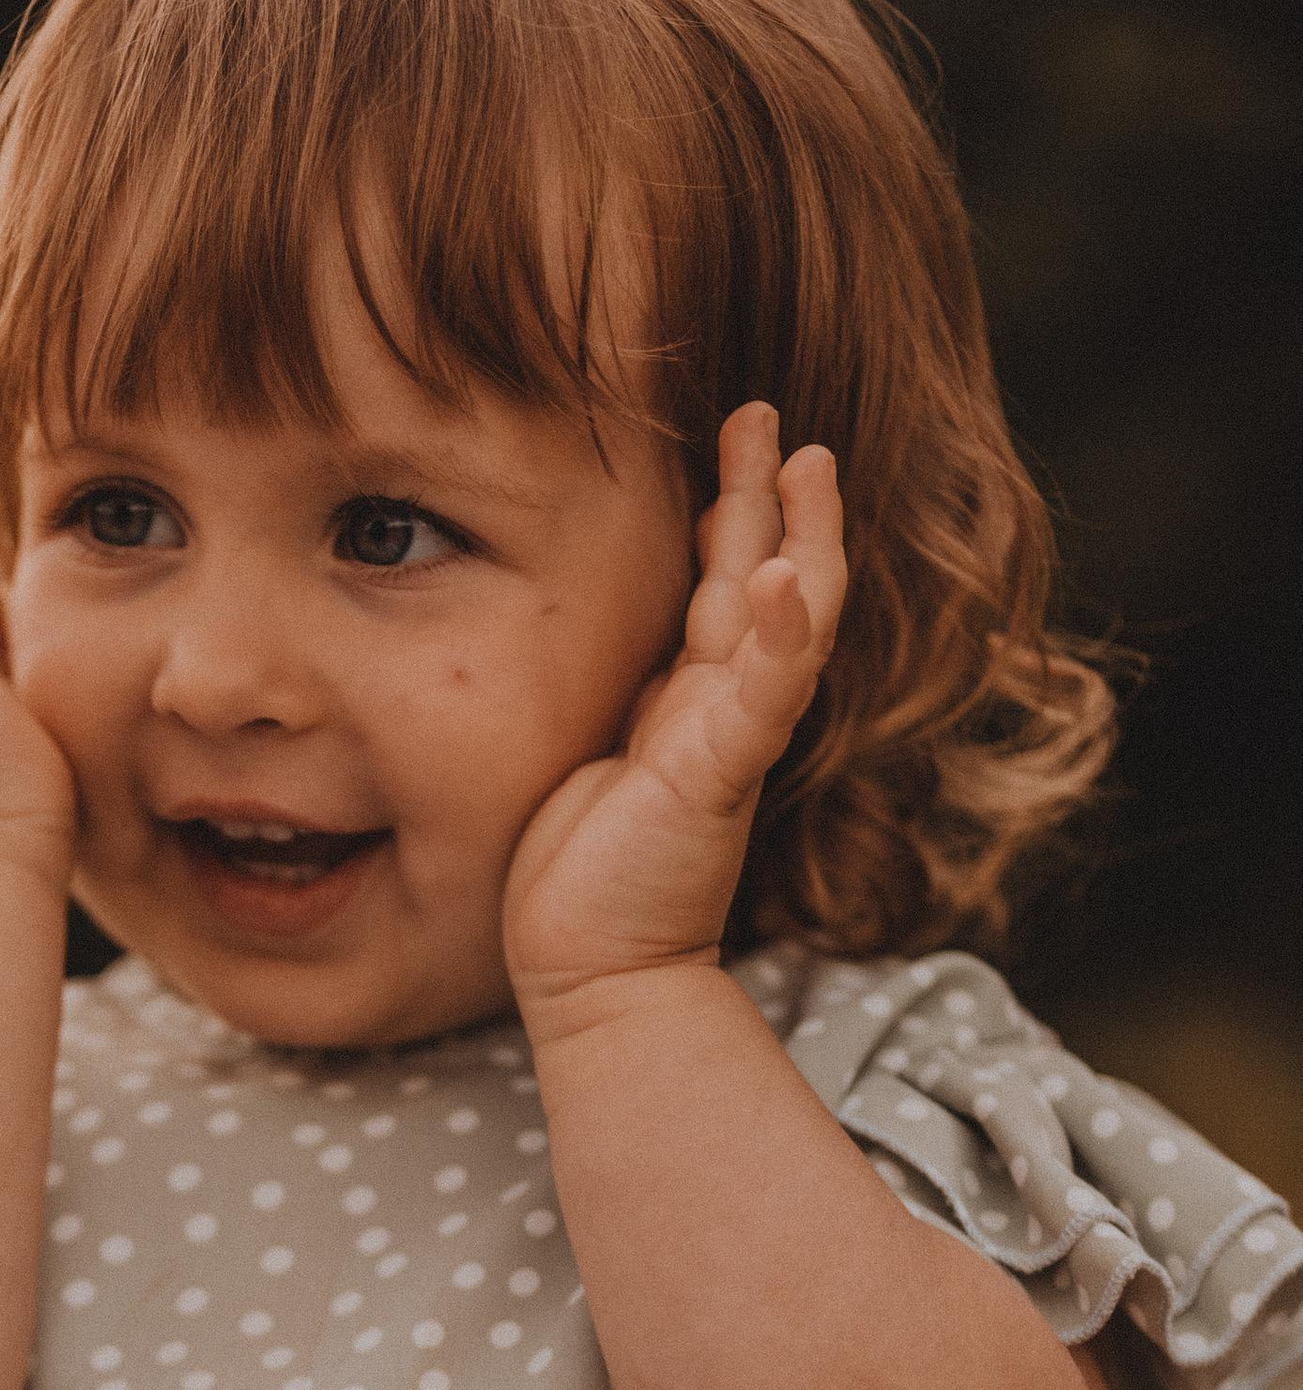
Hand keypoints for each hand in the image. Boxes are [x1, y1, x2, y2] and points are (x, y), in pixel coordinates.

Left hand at [501, 404, 846, 1029]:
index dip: (738, 513)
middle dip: (772, 497)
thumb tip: (583, 646)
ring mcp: (726, 741)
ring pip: (778, 622)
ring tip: (806, 462)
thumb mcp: (594, 760)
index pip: (728, 586)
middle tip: (770, 415)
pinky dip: (776, 638)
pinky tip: (783, 579)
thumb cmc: (584, 877)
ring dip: (796, 539)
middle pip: (764, 580)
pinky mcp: (714, 779)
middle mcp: (721, 712)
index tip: (734, 439)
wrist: (595, 973)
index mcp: (691, 703)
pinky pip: (757, 699)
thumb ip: (614, 703)